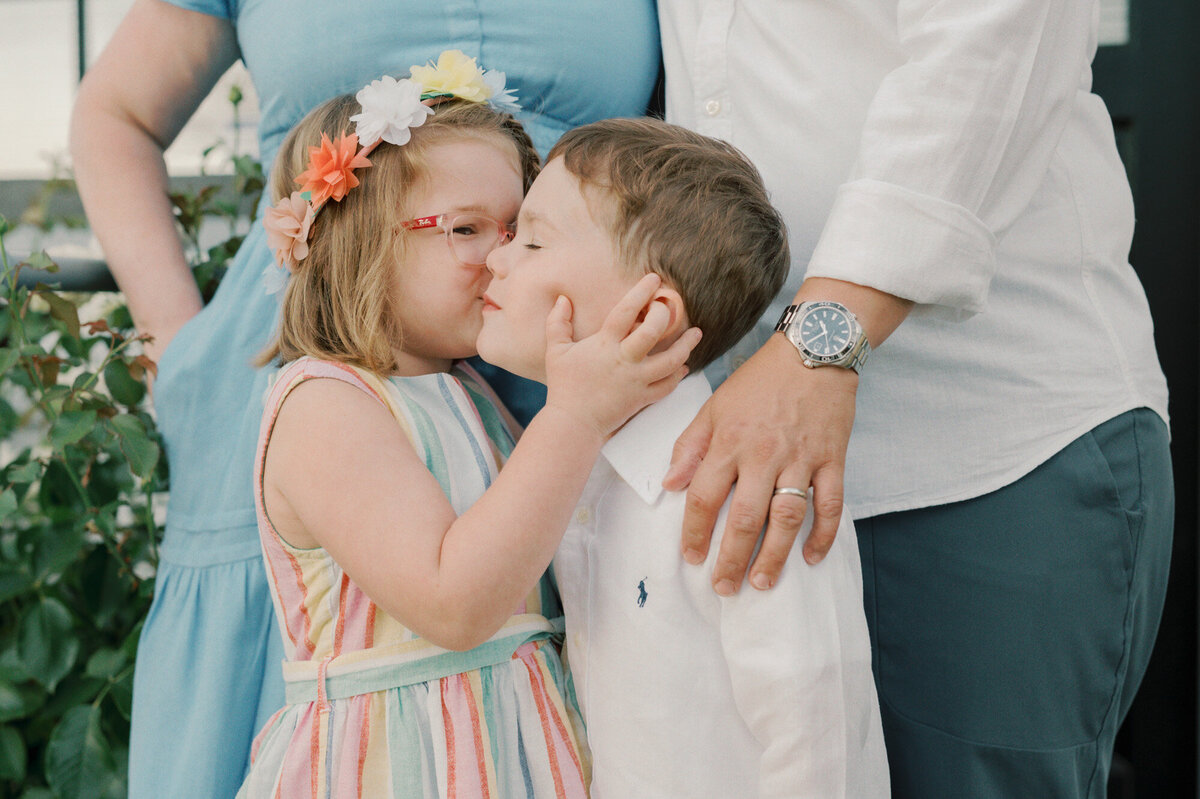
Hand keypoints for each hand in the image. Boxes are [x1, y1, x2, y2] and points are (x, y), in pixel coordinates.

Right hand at [544, 273, 701, 438]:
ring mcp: (637, 381)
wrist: (574, 423)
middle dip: (665, 315)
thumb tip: (563, 299)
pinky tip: (683, 366)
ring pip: (671, 361)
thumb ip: (558, 323)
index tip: (654, 279)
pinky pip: (668, 386)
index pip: (626, 311)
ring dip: (686, 345)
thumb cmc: (564, 385)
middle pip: (653, 332)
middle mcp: (624, 360)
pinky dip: (678, 375)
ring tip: (696, 334)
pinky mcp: (642, 398)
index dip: (641, 292)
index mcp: (604, 344)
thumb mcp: (556, 351)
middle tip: (670, 308)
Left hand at [663, 334, 856, 593]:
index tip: (690, 557)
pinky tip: (810, 558)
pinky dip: (822, 534)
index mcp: (729, 441)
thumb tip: (669, 485)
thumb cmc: (759, 380)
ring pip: (786, 517)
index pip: (704, 496)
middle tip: (723, 588)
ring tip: (760, 583)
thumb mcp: (714, 405)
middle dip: (730, 558)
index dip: (694, 531)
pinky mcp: (833, 459)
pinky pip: (830, 504)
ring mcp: (801, 458)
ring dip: (773, 555)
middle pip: (743, 517)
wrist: (813, 349)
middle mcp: (763, 454)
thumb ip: (690, 445)